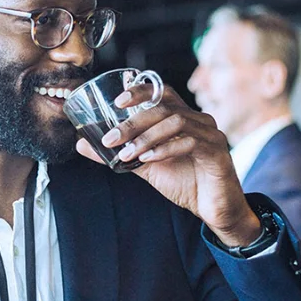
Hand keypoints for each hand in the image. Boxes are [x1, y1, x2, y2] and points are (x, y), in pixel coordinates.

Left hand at [74, 85, 260, 244]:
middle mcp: (198, 119)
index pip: (162, 92)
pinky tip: (147, 159)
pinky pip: (188, 142)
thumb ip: (118, 153)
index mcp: (183, 117)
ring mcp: (210, 133)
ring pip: (174, 121)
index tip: (117, 101)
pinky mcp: (217, 151)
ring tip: (125, 154)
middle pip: (163, 107)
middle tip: (110, 138)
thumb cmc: (185, 182)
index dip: (140, 91)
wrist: (214, 209)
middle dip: (133, 122)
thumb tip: (83, 144)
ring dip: (145, 137)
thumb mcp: (145, 166)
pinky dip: (164, 149)